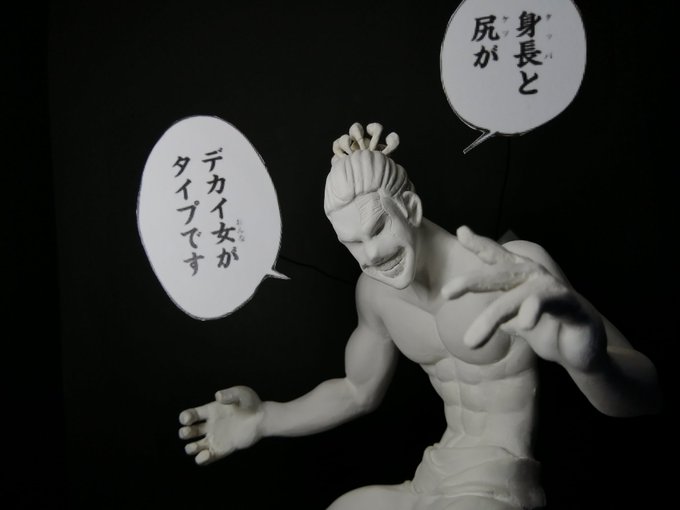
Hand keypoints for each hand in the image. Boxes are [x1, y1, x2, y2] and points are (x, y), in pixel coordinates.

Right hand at [179, 386, 263, 464]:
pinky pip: (208, 457)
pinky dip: (202, 460)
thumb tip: (217, 396)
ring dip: (190, 449)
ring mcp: (216, 438)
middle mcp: (211, 425)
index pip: (190, 415)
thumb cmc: (252, 403)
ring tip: (195, 447)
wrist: (263, 419)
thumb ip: (229, 394)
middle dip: (184, 433)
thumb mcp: (241, 394)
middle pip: (188, 432)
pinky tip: (205, 455)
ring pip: (195, 447)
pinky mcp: (223, 449)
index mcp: (211, 411)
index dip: (185, 418)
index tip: (189, 419)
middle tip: (189, 432)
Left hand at [442, 226, 603, 370]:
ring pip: (518, 296)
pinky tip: (525, 322)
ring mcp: (553, 289)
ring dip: (492, 317)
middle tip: (447, 292)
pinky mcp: (571, 305)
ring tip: (470, 341)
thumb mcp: (511, 320)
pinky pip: (549, 304)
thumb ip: (493, 311)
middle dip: (473, 280)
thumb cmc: (544, 328)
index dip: (480, 244)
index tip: (461, 232)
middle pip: (501, 273)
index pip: (497, 258)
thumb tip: (466, 316)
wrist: (582, 349)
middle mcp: (535, 276)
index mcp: (519, 277)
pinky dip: (534, 310)